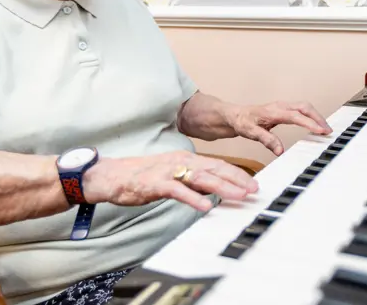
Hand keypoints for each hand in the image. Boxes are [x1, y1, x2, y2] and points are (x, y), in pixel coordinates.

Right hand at [83, 150, 258, 211]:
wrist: (112, 175)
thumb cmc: (142, 176)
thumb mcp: (173, 175)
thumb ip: (192, 181)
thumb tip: (212, 191)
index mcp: (186, 159)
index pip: (218, 164)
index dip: (237, 174)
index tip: (253, 183)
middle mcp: (181, 161)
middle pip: (215, 168)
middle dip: (237, 179)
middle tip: (254, 189)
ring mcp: (169, 171)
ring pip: (201, 178)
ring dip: (223, 187)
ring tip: (239, 196)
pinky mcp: (156, 183)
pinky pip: (178, 191)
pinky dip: (193, 198)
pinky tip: (206, 206)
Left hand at [229, 101, 331, 155]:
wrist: (236, 115)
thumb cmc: (242, 122)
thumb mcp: (250, 133)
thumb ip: (266, 140)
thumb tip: (280, 150)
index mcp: (274, 111)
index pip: (296, 116)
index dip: (310, 123)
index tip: (321, 131)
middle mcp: (280, 106)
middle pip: (305, 107)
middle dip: (318, 118)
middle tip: (327, 131)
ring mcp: (283, 106)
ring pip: (305, 107)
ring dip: (316, 116)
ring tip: (324, 129)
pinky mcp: (284, 109)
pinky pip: (301, 110)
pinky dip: (311, 116)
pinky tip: (315, 125)